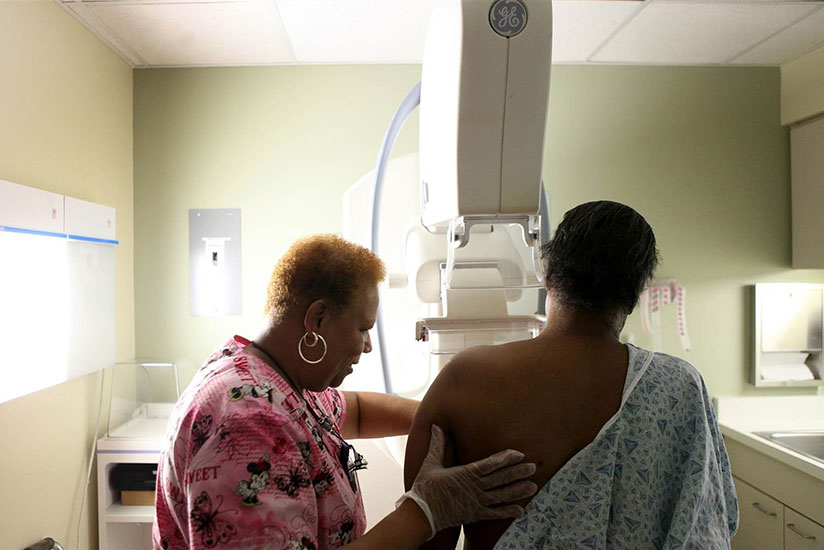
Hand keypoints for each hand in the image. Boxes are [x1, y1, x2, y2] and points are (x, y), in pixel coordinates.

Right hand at [397, 425, 537, 537]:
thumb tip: (436, 426)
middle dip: (517, 472)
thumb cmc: (425, 487)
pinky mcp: (474, 515)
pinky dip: (508, 512)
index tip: (518, 454)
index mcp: (465, 473)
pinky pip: (495, 514)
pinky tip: (520, 509)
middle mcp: (474, 488)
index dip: (505, 459)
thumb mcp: (430, 463)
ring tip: (532, 486)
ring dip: (517, 491)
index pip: (490, 464)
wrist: (421, 514)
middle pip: (500, 479)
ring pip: (501, 496)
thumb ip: (437, 445)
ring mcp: (476, 503)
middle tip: (533, 467)